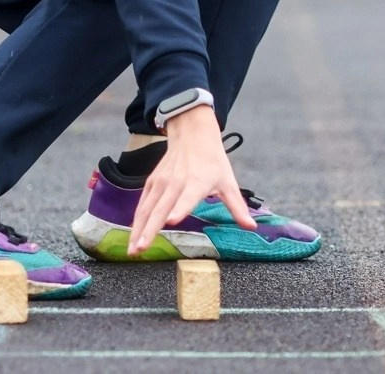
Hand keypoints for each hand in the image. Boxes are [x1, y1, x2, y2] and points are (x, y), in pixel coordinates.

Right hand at [127, 105, 257, 255]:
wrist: (192, 135)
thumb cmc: (212, 161)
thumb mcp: (228, 182)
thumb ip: (237, 207)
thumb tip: (252, 226)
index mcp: (197, 183)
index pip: (188, 198)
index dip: (180, 209)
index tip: (172, 220)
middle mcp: (176, 183)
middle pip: (160, 209)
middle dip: (149, 230)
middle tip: (141, 249)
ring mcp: (161, 182)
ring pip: (146, 209)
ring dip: (138, 230)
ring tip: (133, 250)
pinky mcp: (152, 182)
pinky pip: (142, 203)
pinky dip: (136, 220)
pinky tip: (133, 235)